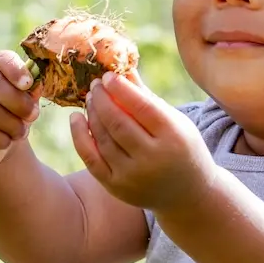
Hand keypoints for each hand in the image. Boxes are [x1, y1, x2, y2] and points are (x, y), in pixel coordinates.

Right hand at [0, 50, 39, 173]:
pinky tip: (5, 141)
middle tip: (32, 116)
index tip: (28, 84)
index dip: (16, 70)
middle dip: (19, 102)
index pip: (2, 59)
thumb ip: (30, 95)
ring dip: (11, 124)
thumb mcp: (22, 104)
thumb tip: (37, 87)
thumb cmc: (7, 117)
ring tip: (20, 133)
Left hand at [71, 73, 214, 211]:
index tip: (108, 75)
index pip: (142, 106)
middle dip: (102, 99)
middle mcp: (153, 159)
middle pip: (118, 122)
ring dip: (92, 113)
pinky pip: (91, 158)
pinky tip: (76, 118)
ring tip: (90, 98)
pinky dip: (79, 136)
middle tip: (95, 84)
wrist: (186, 193)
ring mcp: (133, 176)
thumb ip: (148, 97)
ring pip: (102, 138)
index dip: (121, 88)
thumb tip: (123, 69)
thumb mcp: (175, 121)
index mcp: (173, 137)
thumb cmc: (181, 148)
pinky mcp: (116, 187)